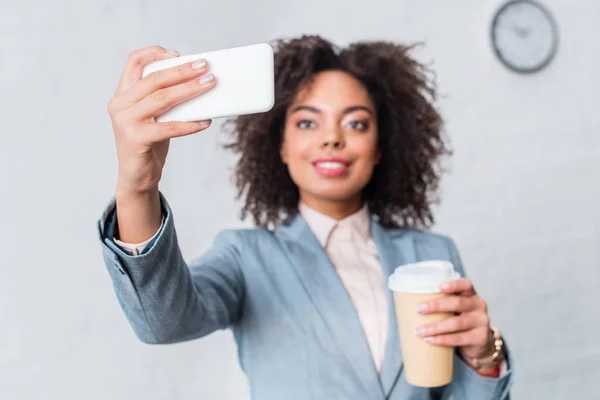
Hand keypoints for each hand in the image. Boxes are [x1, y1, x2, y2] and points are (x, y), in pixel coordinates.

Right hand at [107, 45, 216, 194]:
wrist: (136, 177)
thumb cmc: (148, 143)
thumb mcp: (152, 116)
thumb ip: (164, 99)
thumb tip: (198, 83)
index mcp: (122, 94)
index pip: (133, 62)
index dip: (155, 53)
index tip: (178, 55)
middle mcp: (120, 105)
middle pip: (154, 79)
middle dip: (182, 70)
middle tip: (205, 67)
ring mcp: (126, 122)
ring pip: (162, 99)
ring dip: (190, 90)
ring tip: (209, 84)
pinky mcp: (136, 139)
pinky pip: (170, 127)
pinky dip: (190, 124)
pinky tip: (206, 121)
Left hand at [414, 278, 495, 364]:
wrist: (480, 346)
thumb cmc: (460, 322)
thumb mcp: (455, 310)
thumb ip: (441, 304)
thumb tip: (405, 304)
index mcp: (471, 295)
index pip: (466, 285)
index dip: (453, 284)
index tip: (438, 286)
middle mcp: (478, 306)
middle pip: (458, 303)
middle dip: (436, 305)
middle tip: (418, 309)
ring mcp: (481, 322)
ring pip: (456, 323)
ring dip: (435, 327)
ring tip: (419, 331)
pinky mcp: (479, 338)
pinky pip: (459, 338)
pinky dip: (442, 339)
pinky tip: (430, 340)